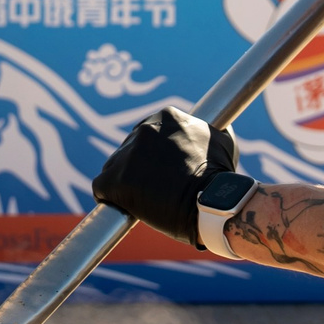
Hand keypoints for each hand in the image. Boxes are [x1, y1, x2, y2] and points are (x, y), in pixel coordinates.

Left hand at [91, 108, 238, 248]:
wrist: (213, 204)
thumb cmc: (221, 177)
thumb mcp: (221, 141)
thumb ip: (206, 131)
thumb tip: (212, 127)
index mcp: (167, 117)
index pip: (149, 134)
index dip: (154, 155)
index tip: (163, 170)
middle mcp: (144, 129)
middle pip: (129, 149)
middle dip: (137, 167)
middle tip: (154, 187)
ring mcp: (127, 154)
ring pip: (114, 167)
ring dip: (124, 182)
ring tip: (143, 200)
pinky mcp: (114, 179)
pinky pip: (101, 187)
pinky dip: (110, 198)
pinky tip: (124, 206)